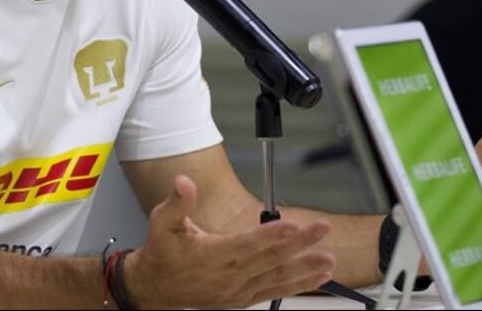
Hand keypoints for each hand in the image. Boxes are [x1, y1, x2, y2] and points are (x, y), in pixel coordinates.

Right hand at [124, 175, 335, 308]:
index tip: (292, 225)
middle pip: (270, 258)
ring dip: (304, 268)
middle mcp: (228, 275)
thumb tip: (183, 183)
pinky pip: (274, 292)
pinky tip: (317, 278)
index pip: (247, 244)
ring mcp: (237, 290)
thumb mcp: (162, 221)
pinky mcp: (242, 298)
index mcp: (212, 255)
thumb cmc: (162, 253)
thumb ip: (177, 201)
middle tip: (321, 230)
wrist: (154, 287)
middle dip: (299, 244)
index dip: (271, 235)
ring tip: (328, 259)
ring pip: (276, 278)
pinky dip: (297, 285)